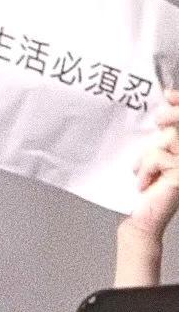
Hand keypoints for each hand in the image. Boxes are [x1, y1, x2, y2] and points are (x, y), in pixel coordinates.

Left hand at [129, 90, 178, 238]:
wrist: (141, 216)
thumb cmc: (144, 188)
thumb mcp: (149, 158)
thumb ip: (157, 139)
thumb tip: (159, 110)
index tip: (167, 95)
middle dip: (169, 117)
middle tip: (159, 119)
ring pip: (167, 140)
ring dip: (147, 156)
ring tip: (141, 173)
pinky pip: (158, 158)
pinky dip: (145, 169)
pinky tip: (144, 185)